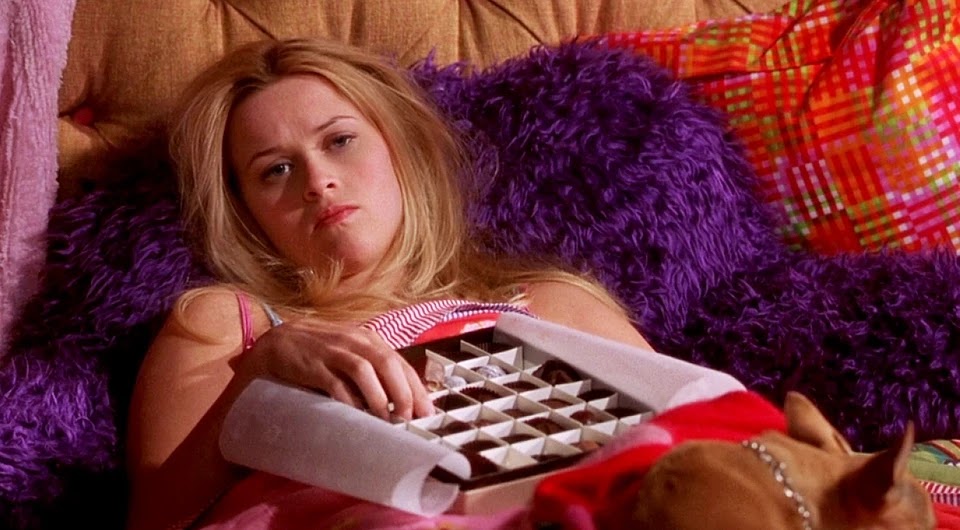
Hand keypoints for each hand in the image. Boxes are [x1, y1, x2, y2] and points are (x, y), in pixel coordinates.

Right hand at [236, 318, 433, 419]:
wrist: (277, 343)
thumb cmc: (320, 354)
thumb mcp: (351, 355)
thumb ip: (374, 370)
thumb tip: (402, 400)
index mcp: (368, 339)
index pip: (400, 362)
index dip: (416, 388)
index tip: (426, 412)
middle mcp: (354, 340)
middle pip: (388, 363)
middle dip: (403, 393)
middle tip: (408, 419)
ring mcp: (332, 351)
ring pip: (364, 370)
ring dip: (379, 397)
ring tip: (386, 419)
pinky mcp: (312, 364)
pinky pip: (334, 382)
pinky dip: (348, 400)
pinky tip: (356, 414)